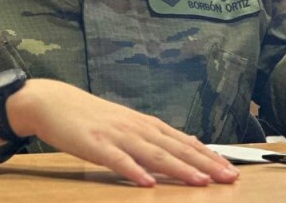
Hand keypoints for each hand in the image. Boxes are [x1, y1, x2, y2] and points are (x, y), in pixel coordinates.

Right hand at [10, 79, 239, 186]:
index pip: (186, 142)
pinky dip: (134, 171)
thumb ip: (159, 136)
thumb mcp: (131, 124)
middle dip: (205, 164)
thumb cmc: (93, 118)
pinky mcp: (96, 145)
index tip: (230, 170)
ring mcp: (118, 136)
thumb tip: (191, 142)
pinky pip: (118, 161)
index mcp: (148, 125)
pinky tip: (147, 183)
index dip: (209, 156)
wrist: (55, 103)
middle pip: (177, 148)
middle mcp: (138, 128)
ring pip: (154, 154)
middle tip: (228, 177)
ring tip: (200, 181)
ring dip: (179, 168)